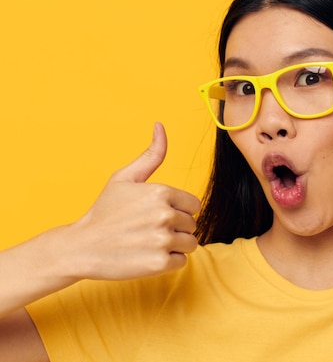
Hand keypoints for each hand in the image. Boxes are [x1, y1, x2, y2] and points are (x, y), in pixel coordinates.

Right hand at [63, 123, 200, 279]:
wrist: (81, 247)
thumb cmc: (105, 211)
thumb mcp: (125, 178)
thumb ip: (151, 155)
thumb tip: (160, 126)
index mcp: (161, 192)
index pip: (193, 205)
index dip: (177, 211)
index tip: (156, 215)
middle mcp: (165, 215)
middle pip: (192, 225)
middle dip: (175, 228)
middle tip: (148, 230)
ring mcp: (163, 240)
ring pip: (190, 243)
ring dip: (174, 246)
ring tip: (149, 243)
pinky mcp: (160, 263)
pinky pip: (181, 261)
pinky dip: (167, 262)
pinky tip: (147, 256)